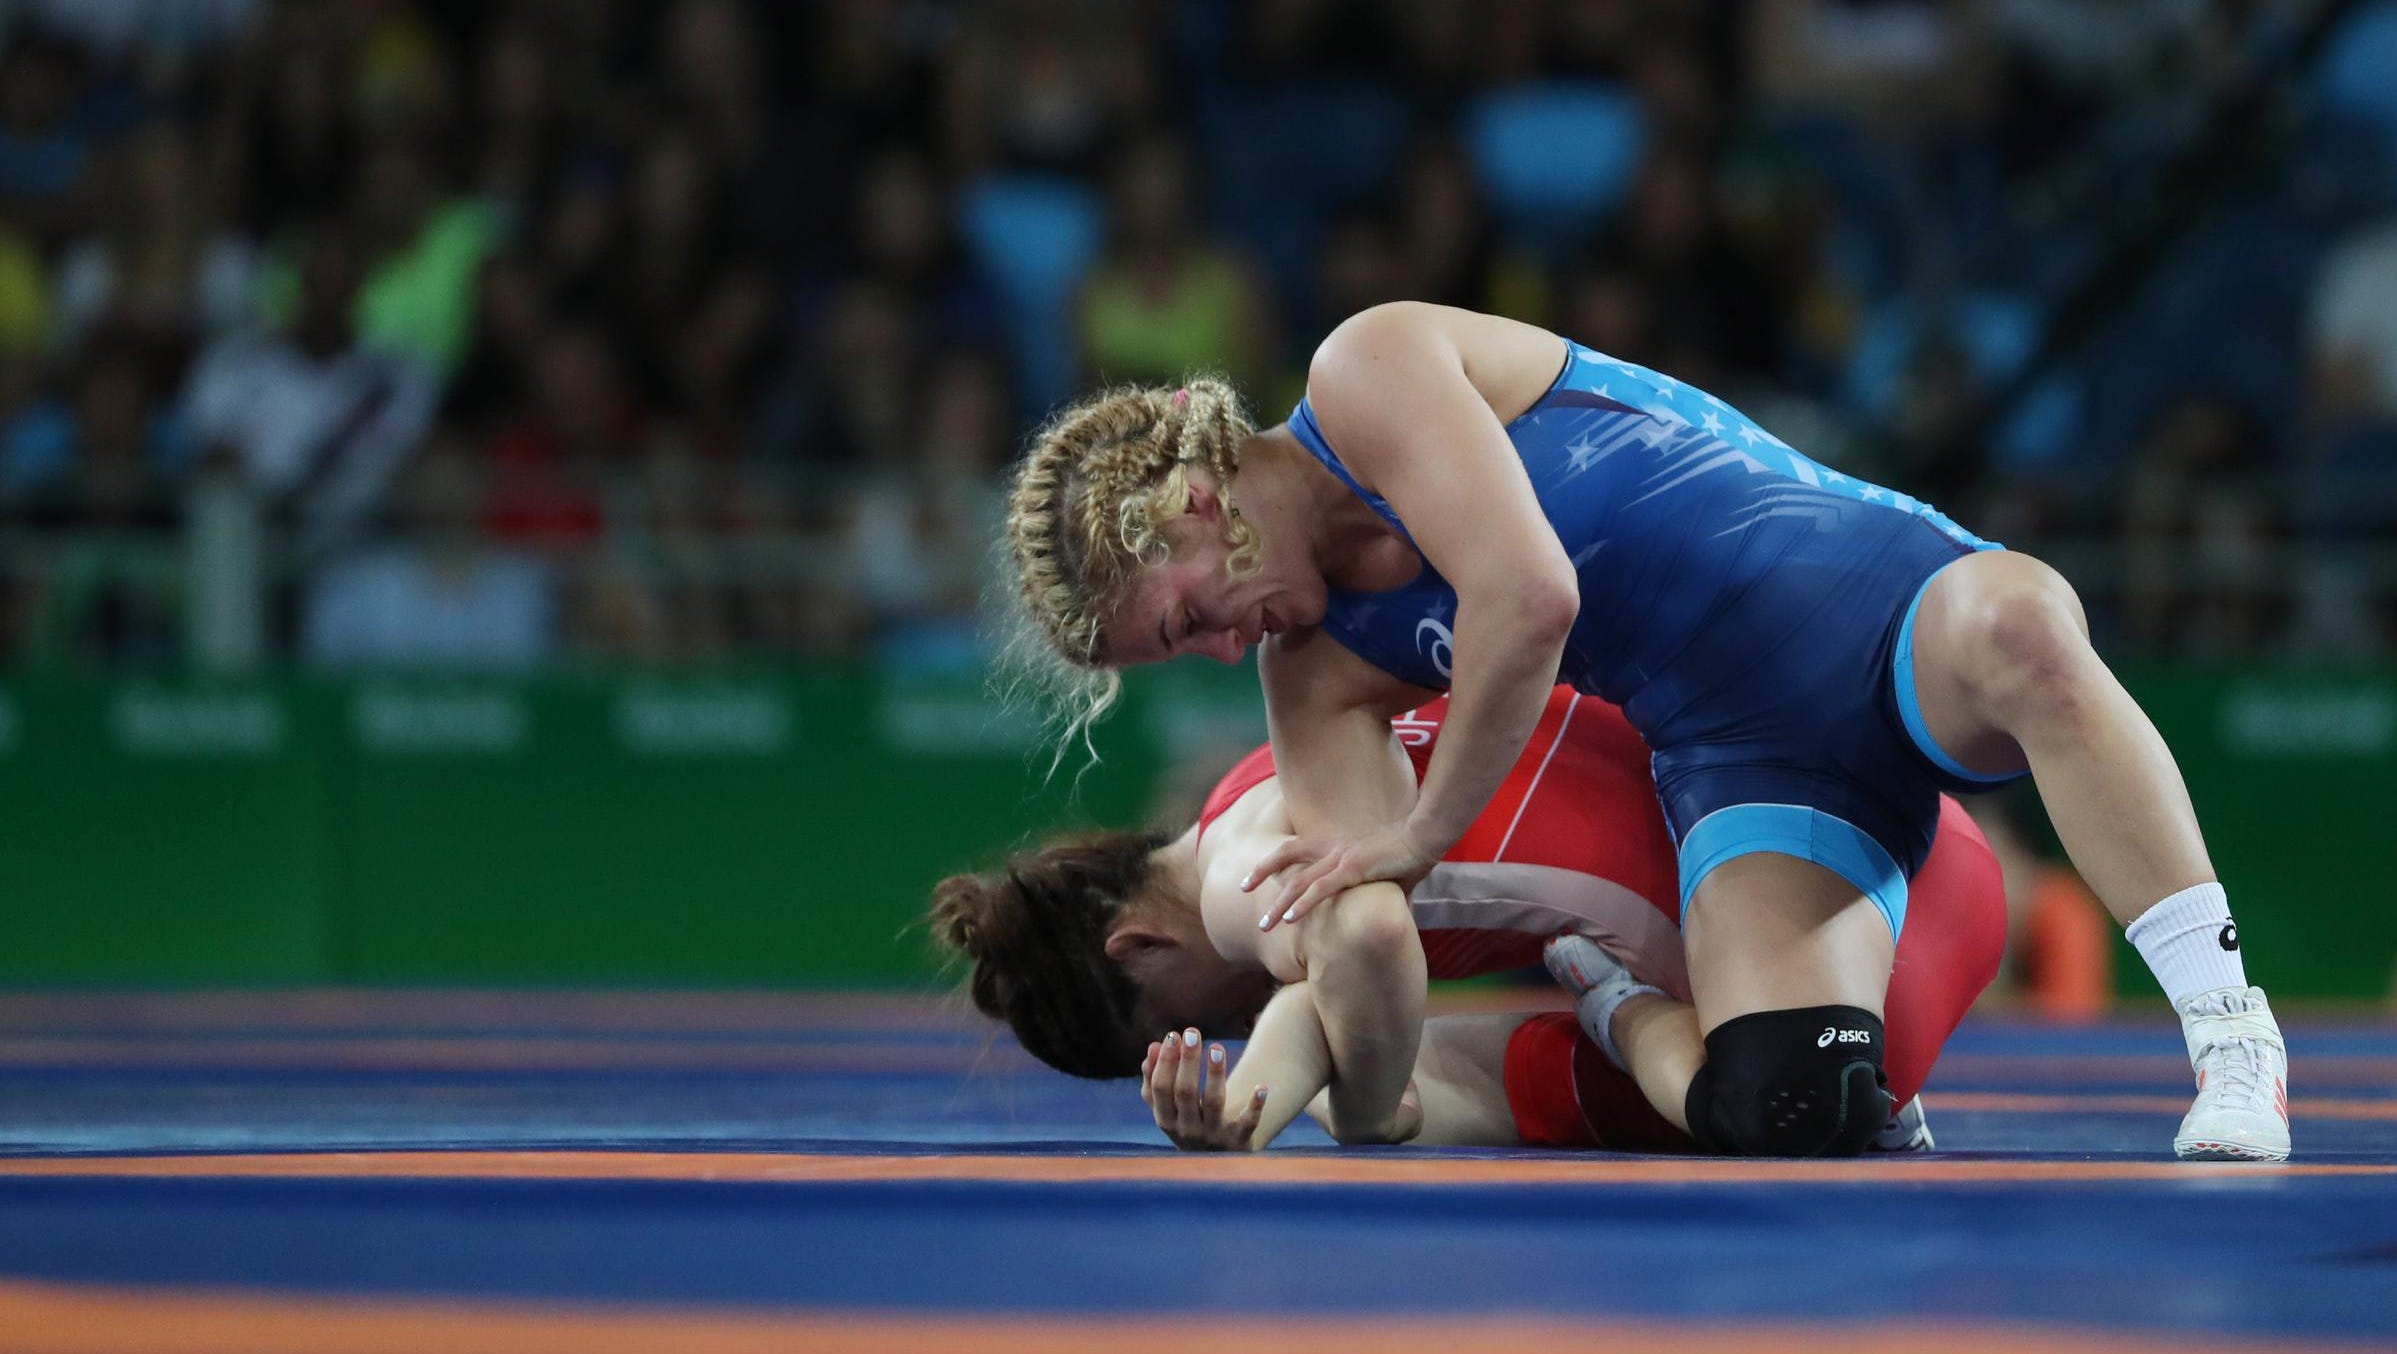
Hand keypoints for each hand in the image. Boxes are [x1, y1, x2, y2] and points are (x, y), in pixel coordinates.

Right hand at [1141, 1029, 1267, 1150]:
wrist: (1216, 1160)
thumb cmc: (1188, 1122)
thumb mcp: (1168, 1107)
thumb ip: (1154, 1079)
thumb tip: (1154, 1045)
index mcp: (1166, 1120)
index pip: (1161, 1088)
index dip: (1165, 1061)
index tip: (1173, 1035)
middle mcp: (1187, 1131)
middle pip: (1185, 1092)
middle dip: (1187, 1061)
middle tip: (1192, 1032)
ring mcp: (1214, 1137)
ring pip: (1214, 1102)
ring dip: (1215, 1074)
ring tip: (1217, 1047)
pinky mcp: (1239, 1140)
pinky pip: (1248, 1123)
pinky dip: (1255, 1106)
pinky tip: (1261, 1086)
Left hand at [1240, 820, 1437, 930]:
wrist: (1426, 835)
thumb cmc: (1411, 851)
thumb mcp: (1384, 868)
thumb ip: (1375, 886)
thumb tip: (1383, 908)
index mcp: (1336, 844)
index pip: (1294, 846)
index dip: (1272, 859)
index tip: (1255, 873)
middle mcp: (1333, 848)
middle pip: (1285, 856)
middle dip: (1260, 873)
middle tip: (1241, 888)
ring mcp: (1341, 858)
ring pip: (1299, 882)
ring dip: (1278, 905)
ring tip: (1264, 924)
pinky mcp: (1354, 869)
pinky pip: (1322, 889)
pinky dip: (1303, 904)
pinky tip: (1290, 918)